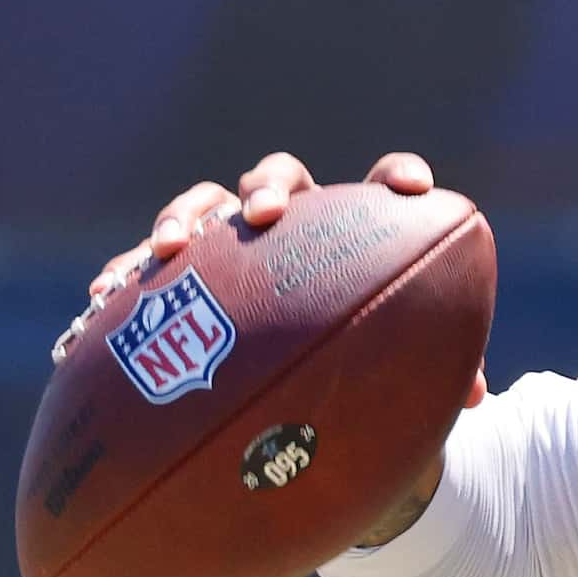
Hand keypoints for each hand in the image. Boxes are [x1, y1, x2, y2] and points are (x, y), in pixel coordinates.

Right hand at [65, 151, 487, 408]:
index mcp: (355, 236)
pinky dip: (125, 273)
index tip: (412, 190)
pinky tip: (102, 295)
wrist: (304, 393)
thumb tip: (475, 400)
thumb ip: (435, 375)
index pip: (383, 186)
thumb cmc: (365, 374)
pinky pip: (146, 266)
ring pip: (206, 204)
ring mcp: (233, 245)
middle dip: (270, 187)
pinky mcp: (181, 279)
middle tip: (267, 217)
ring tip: (171, 250)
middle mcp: (295, 226)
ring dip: (186, 217)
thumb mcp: (399, 378)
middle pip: (280, 177)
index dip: (398, 176)